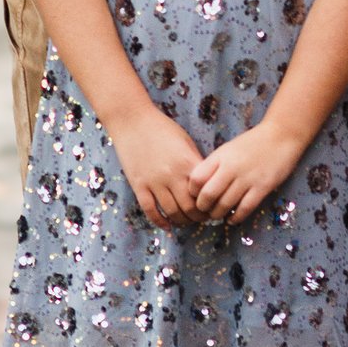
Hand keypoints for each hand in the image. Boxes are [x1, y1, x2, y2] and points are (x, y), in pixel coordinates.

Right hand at [111, 101, 207, 227]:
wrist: (133, 121)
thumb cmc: (163, 128)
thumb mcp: (186, 142)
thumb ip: (195, 163)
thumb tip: (205, 183)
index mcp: (187, 163)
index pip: (204, 193)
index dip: (211, 204)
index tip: (213, 207)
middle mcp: (172, 175)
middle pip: (189, 208)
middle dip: (198, 217)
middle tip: (201, 219)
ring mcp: (154, 182)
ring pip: (171, 212)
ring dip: (181, 221)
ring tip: (186, 222)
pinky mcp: (139, 185)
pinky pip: (150, 210)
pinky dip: (160, 221)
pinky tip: (167, 225)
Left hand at [192, 113, 313, 228]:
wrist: (282, 135)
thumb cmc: (253, 142)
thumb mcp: (228, 149)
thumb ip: (214, 165)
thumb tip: (200, 188)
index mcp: (220, 156)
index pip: (196, 179)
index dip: (192, 192)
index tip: (196, 196)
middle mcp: (231, 167)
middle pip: (208, 195)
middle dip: (203, 208)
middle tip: (205, 210)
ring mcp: (247, 178)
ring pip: (224, 205)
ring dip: (218, 214)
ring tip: (218, 215)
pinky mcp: (262, 187)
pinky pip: (244, 209)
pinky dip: (235, 218)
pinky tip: (232, 219)